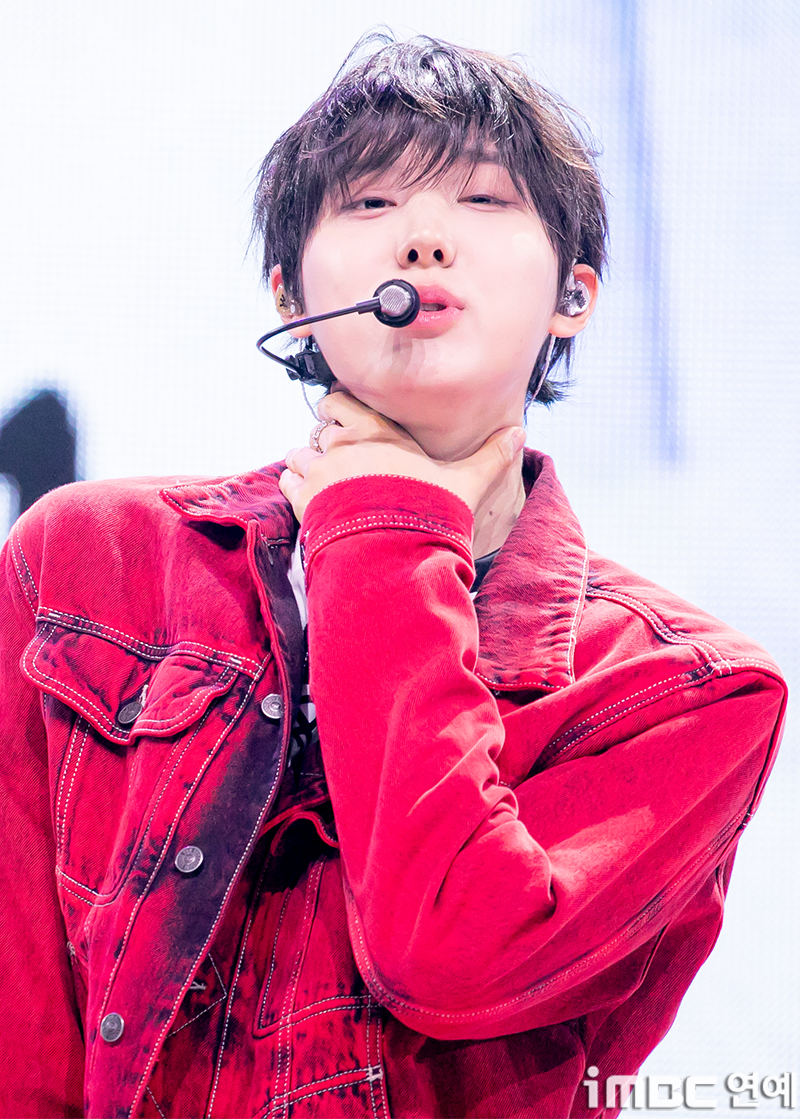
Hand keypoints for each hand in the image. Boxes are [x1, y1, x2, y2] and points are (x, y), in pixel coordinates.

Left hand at [279, 390, 525, 522]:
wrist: (394, 550)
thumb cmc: (428, 512)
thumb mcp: (464, 483)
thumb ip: (488, 457)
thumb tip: (519, 433)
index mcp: (376, 431)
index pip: (341, 400)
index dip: (340, 408)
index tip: (345, 419)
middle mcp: (343, 444)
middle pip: (318, 427)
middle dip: (324, 439)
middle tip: (339, 456)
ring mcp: (320, 471)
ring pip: (298, 454)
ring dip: (306, 464)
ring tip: (322, 480)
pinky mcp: (304, 499)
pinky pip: (287, 481)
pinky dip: (293, 486)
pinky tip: (309, 498)